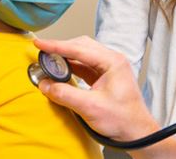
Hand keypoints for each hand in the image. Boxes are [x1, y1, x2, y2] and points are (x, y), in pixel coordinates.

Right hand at [34, 36, 156, 141]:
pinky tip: (60, 70)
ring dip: (65, 57)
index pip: (80, 49)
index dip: (57, 46)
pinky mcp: (104, 77)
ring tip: (47, 60)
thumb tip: (45, 84)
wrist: (135, 132)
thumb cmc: (122, 119)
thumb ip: (65, 94)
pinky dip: (71, 67)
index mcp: (113, 62)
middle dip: (61, 48)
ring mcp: (109, 68)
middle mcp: (112, 61)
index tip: (40, 43)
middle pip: (82, 46)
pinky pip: (84, 66)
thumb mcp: (90, 107)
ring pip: (83, 55)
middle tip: (41, 51)